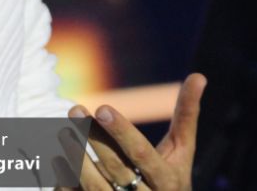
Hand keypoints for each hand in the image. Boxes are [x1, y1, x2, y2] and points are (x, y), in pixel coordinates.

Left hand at [58, 73, 206, 190]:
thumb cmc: (171, 179)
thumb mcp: (182, 151)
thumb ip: (186, 115)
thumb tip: (198, 75)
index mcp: (168, 181)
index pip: (142, 154)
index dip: (122, 132)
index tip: (103, 108)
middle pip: (116, 168)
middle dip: (94, 139)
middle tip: (74, 110)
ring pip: (96, 187)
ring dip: (77, 159)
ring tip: (63, 133)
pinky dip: (69, 182)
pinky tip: (57, 161)